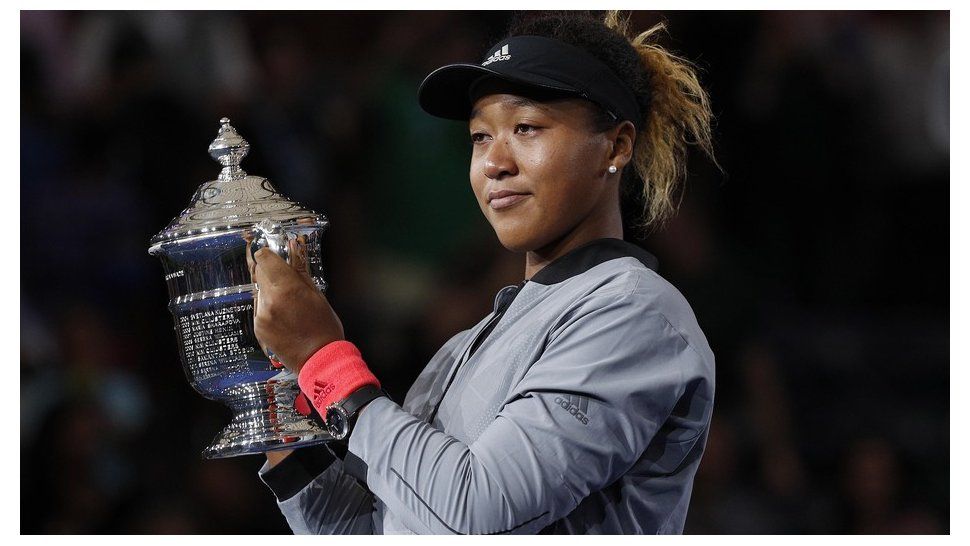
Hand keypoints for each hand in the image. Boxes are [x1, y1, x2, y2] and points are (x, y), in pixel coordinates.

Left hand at [245, 233, 343, 372]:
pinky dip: (269, 309)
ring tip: (289, 306)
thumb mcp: (318, 295)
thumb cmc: (324, 327)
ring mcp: (261, 315)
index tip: (273, 257)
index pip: (265, 259)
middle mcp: (270, 300)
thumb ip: (301, 271)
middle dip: (272, 274)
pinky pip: (260, 308)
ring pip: (260, 292)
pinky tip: (284, 318)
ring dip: (271, 293)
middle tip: (287, 284)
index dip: (269, 255)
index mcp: (287, 288)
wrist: (319, 359)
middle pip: (260, 273)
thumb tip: (294, 248)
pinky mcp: (258, 327)